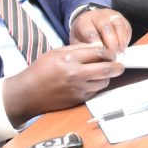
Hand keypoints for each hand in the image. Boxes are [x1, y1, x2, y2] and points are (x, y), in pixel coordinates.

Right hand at [2, 43, 123, 126]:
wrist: (27, 94)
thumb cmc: (40, 70)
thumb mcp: (56, 52)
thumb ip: (77, 49)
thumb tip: (97, 47)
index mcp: (70, 59)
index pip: (99, 52)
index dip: (108, 52)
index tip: (111, 53)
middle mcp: (76, 74)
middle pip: (107, 69)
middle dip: (117, 66)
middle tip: (120, 65)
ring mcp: (78, 89)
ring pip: (104, 81)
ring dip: (107, 77)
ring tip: (104, 73)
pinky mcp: (78, 99)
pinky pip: (95, 91)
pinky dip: (97, 85)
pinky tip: (93, 81)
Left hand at [71, 6, 130, 54]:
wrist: (89, 23)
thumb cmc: (83, 37)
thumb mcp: (78, 43)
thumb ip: (85, 49)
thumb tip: (94, 60)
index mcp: (83, 21)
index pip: (90, 32)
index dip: (96, 43)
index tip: (100, 53)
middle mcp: (97, 15)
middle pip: (105, 28)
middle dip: (111, 44)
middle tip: (113, 57)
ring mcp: (110, 15)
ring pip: (118, 26)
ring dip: (121, 42)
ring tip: (120, 55)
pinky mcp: (121, 18)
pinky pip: (126, 27)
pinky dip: (126, 39)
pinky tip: (123, 49)